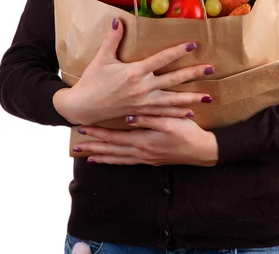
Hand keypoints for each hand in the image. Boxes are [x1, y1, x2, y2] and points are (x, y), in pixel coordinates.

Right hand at [53, 18, 214, 125]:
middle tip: (211, 69)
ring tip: (209, 96)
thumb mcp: (102, 58)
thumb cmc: (91, 81)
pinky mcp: (141, 113)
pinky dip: (177, 113)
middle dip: (193, 73)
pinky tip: (190, 113)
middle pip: (174, 79)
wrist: (82, 107)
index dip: (178, 51)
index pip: (162, 59)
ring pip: (173, 100)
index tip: (194, 44)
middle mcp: (143, 88)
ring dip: (191, 98)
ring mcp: (143, 103)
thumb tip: (119, 20)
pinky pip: (163, 114)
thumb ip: (112, 39)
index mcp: (135, 72)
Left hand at [73, 116, 218, 166]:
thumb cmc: (188, 133)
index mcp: (142, 141)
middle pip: (111, 150)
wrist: (202, 151)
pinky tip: (112, 159)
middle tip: (76, 146)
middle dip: (93, 147)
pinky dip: (116, 161)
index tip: (82, 129)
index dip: (98, 133)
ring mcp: (145, 158)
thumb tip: (128, 118)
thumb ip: (149, 119)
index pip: (114, 137)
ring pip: (118, 158)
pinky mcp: (151, 160)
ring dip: (102, 156)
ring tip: (88, 156)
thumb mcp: (171, 122)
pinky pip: (127, 162)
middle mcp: (140, 152)